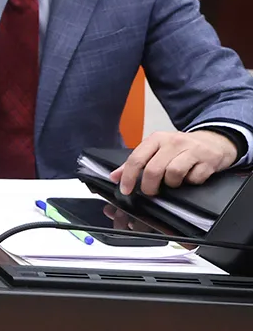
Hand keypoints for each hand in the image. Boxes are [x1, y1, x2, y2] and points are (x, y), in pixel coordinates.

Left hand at [114, 129, 237, 195]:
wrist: (215, 140)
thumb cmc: (181, 147)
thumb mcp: (157, 149)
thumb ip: (136, 162)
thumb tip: (115, 176)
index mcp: (157, 139)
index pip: (136, 159)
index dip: (128, 177)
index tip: (125, 190)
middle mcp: (173, 142)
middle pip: (154, 169)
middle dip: (149, 186)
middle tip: (151, 191)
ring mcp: (192, 150)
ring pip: (173, 173)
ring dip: (171, 184)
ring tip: (173, 182)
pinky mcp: (208, 160)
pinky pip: (194, 178)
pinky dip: (191, 182)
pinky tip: (190, 177)